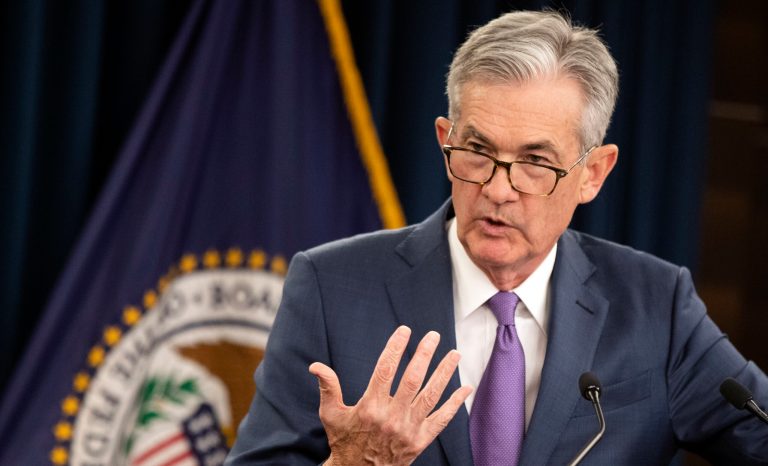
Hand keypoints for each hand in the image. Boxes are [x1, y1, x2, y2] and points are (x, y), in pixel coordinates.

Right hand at [308, 326, 471, 465]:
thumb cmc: (344, 440)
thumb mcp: (331, 415)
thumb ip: (328, 387)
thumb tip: (316, 366)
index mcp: (370, 407)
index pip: (385, 369)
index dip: (395, 347)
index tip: (405, 330)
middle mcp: (391, 417)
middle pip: (412, 379)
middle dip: (424, 355)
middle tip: (434, 336)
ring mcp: (408, 430)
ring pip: (431, 396)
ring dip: (444, 373)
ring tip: (454, 353)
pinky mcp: (420, 441)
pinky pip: (441, 420)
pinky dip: (455, 404)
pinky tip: (465, 388)